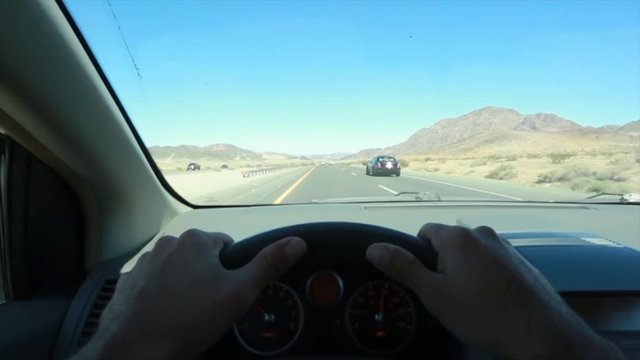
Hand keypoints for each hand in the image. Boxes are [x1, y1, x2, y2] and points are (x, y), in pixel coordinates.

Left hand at [74, 229, 306, 359]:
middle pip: (199, 257)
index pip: (226, 246)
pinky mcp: (126, 283)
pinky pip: (152, 284)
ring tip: (186, 315)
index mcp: (196, 240)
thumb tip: (298, 241)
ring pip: (175, 270)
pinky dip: (160, 296)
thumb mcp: (239, 293)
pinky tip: (164, 316)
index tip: (229, 294)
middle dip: (207, 277)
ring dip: (183, 285)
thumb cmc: (193, 317)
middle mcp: (168, 243)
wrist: (137, 348)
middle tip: (210, 307)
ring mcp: (144, 263)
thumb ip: (268, 264)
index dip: (233, 270)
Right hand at [366, 223, 622, 358]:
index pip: (423, 233)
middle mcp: (481, 233)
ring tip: (470, 301)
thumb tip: (373, 247)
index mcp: (457, 236)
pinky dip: (485, 275)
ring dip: (464, 270)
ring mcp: (504, 246)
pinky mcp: (520, 260)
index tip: (425, 283)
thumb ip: (402, 268)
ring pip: (470, 253)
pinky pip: (491, 261)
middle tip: (446, 295)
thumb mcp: (434, 294)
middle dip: (442, 264)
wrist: (539, 333)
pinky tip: (490, 299)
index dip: (418, 257)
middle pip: (448, 242)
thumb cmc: (482, 312)